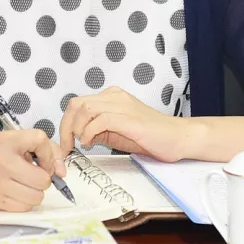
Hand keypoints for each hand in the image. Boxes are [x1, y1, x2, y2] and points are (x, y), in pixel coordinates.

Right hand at [0, 128, 66, 211]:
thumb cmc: (2, 153)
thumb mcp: (22, 141)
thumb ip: (49, 150)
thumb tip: (62, 173)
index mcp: (5, 142)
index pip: (40, 141)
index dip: (48, 152)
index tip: (40, 158)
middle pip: (42, 179)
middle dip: (43, 178)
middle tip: (33, 174)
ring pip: (37, 197)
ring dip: (36, 191)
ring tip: (25, 183)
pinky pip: (26, 208)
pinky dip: (26, 201)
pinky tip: (17, 192)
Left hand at [59, 86, 192, 161]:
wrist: (178, 138)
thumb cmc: (150, 137)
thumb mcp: (116, 132)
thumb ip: (98, 130)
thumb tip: (78, 136)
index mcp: (111, 97)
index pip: (77, 103)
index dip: (66, 124)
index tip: (65, 144)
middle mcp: (114, 96)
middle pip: (77, 104)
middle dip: (66, 126)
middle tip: (67, 146)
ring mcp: (122, 105)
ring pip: (86, 108)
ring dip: (77, 129)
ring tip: (82, 144)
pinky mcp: (129, 118)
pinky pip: (101, 119)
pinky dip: (90, 132)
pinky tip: (91, 142)